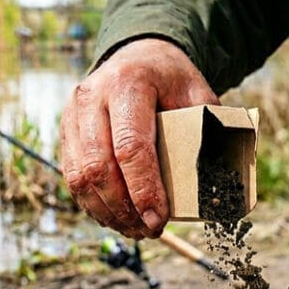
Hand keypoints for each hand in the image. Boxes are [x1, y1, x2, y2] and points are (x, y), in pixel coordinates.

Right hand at [60, 38, 218, 238]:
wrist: (138, 56)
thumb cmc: (172, 81)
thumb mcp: (198, 95)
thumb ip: (210, 130)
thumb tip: (223, 179)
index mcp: (128, 84)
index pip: (130, 147)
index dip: (143, 190)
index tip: (159, 220)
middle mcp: (92, 97)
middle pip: (99, 167)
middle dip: (124, 209)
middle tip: (149, 231)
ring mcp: (72, 115)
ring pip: (80, 177)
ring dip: (107, 212)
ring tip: (135, 230)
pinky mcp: (66, 132)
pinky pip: (72, 177)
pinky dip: (93, 204)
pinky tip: (116, 218)